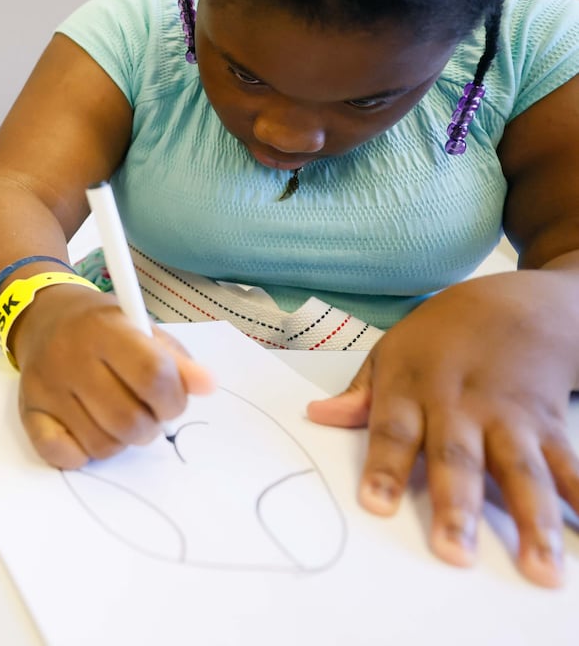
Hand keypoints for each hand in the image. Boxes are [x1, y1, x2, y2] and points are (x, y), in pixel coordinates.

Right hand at [10, 289, 214, 468]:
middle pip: (128, 419)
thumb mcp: (141, 327)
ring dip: (120, 440)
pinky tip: (86, 429)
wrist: (43, 316)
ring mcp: (47, 387)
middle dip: (150, 425)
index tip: (171, 400)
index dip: (173, 398)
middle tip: (146, 412)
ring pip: (101, 444)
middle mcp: (71, 357)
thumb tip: (208, 385)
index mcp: (104, 329)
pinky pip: (62, 455)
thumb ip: (175, 359)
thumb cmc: (101, 326)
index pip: (152, 375)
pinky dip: (81, 453)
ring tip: (117, 417)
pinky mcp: (28, 411)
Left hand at [307, 271, 578, 587]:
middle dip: (455, 507)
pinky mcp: (550, 425)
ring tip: (541, 568)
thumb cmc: (443, 334)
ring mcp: (510, 417)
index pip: (393, 431)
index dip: (383, 468)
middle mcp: (462, 406)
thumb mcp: (392, 350)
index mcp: (412, 388)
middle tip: (454, 553)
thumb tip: (318, 416)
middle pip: (458, 459)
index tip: (375, 506)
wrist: (518, 304)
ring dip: (532, 521)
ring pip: (522, 471)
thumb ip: (361, 393)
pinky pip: (570, 466)